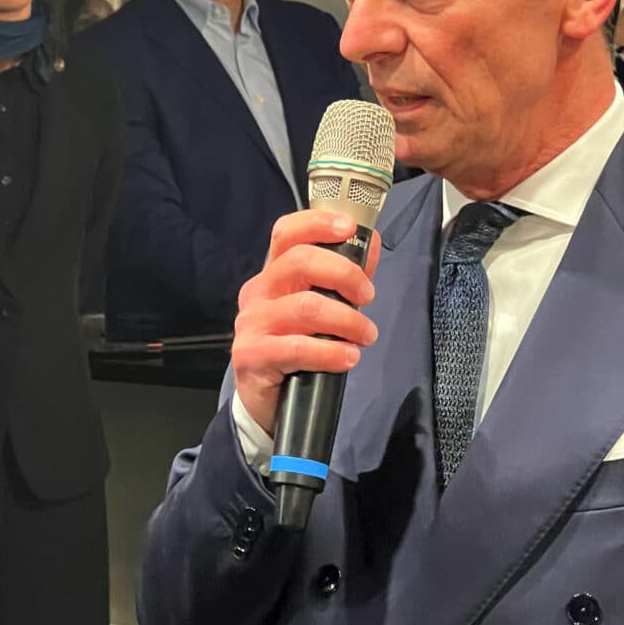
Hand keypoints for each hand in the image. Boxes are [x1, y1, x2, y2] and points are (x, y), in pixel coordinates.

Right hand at [232, 210, 380, 434]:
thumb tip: (372, 243)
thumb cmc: (295, 347)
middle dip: (345, 275)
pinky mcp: (252, 355)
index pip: (287, 233)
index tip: (350, 227)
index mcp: (273, 274)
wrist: (266, 400)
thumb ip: (344, 276)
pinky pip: (297, 348)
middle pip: (299, 262)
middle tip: (368, 297)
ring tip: (366, 336)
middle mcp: (258, 292)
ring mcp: (251, 323)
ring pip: (306, 307)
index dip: (317, 223)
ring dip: (347, 320)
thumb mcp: (320, 308)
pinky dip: (331, 352)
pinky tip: (348, 358)